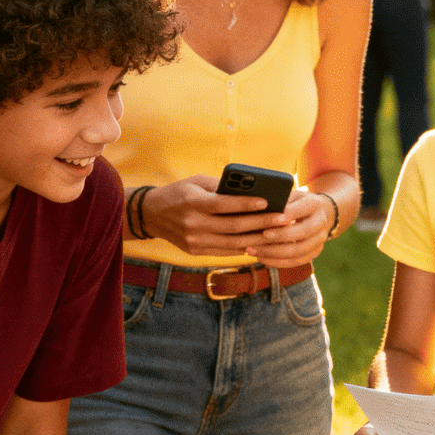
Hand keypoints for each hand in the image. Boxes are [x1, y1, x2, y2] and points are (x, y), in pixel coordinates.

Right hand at [139, 175, 291, 255]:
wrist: (151, 215)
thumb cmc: (179, 193)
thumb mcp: (196, 182)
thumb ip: (221, 187)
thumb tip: (252, 192)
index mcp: (193, 202)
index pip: (225, 205)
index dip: (248, 204)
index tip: (269, 201)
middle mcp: (193, 224)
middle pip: (234, 226)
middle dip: (262, 223)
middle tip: (283, 219)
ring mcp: (194, 241)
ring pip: (233, 243)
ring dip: (258, 239)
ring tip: (277, 233)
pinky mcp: (195, 251)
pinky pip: (225, 251)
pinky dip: (243, 247)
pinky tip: (259, 242)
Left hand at [242, 188, 335, 265]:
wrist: (319, 213)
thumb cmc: (297, 203)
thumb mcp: (291, 196)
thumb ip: (279, 202)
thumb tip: (259, 208)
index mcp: (315, 204)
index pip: (303, 209)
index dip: (289, 214)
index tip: (272, 218)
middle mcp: (321, 222)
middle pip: (304, 231)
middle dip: (281, 235)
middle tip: (263, 235)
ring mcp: (320, 239)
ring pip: (299, 250)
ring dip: (274, 252)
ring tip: (254, 250)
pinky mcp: (315, 252)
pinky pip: (296, 261)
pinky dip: (278, 262)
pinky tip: (262, 258)